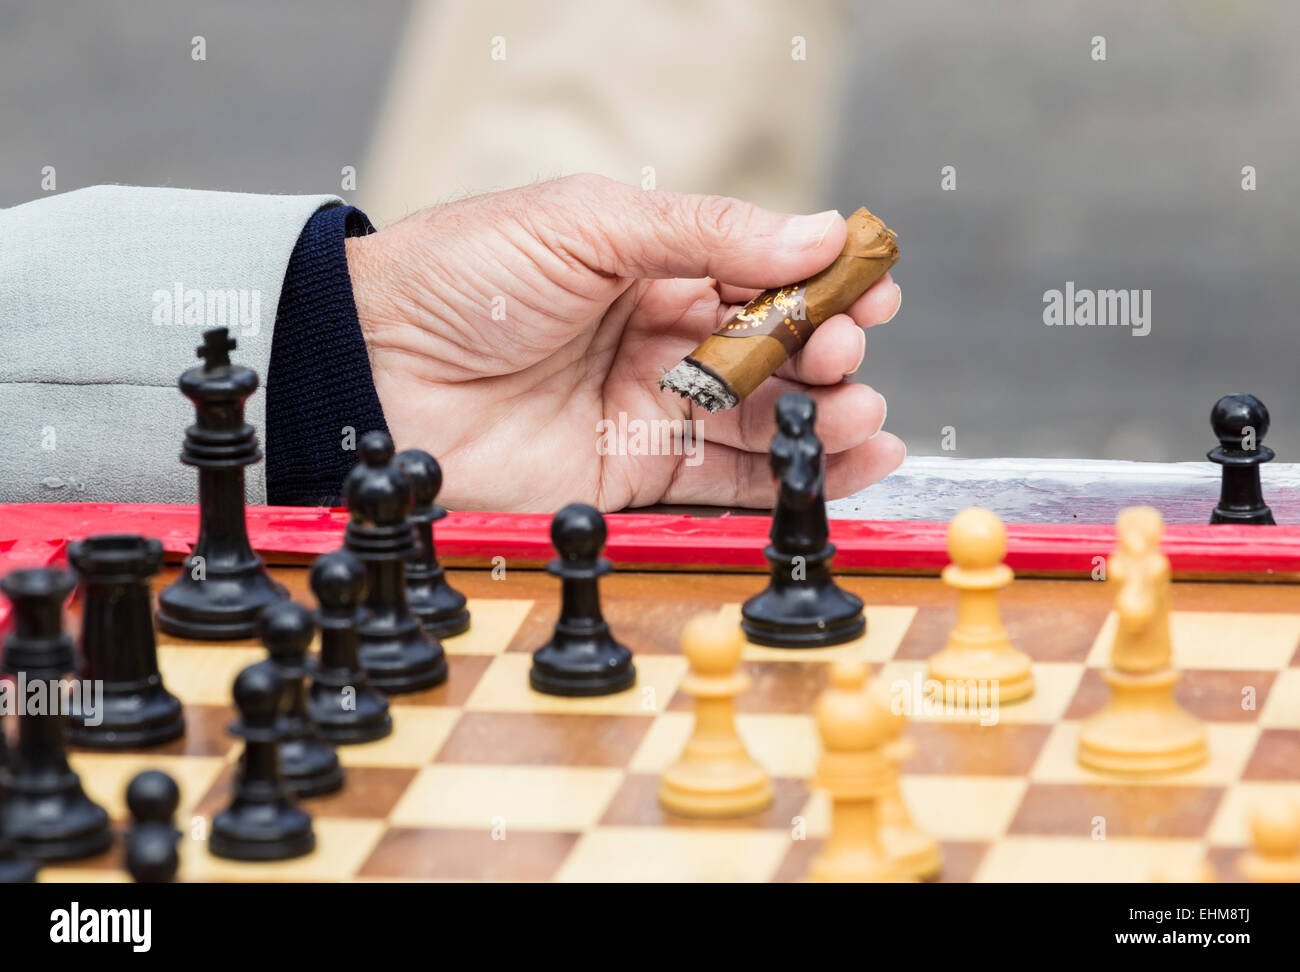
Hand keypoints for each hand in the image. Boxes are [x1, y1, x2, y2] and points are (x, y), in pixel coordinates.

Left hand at [346, 174, 903, 511]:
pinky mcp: (634, 474)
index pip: (761, 274)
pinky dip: (792, 474)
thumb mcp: (588, 225)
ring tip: (860, 411)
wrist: (374, 369)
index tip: (871, 289)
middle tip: (841, 354)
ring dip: (824, 415)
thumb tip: (820, 232)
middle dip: (824, 352)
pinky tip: (852, 461)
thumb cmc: (465, 277)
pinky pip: (727, 477)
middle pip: (772, 350)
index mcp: (652, 265)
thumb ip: (705, 232)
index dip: (820, 283)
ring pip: (762, 416)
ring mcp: (650, 407)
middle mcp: (660, 338)